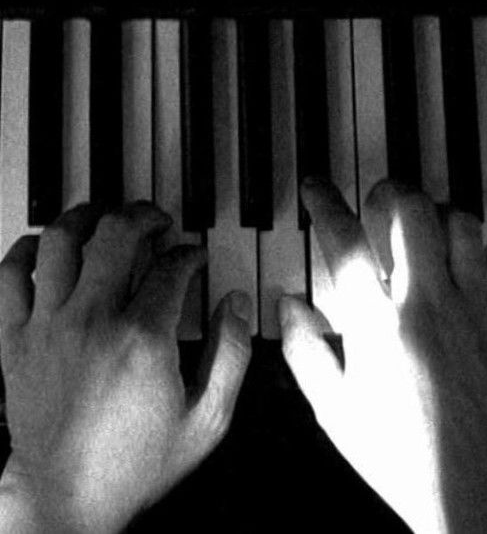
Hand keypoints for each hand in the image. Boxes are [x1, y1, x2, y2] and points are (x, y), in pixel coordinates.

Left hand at [0, 203, 250, 532]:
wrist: (67, 500)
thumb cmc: (135, 464)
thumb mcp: (207, 420)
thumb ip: (232, 355)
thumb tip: (236, 305)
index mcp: (143, 339)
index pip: (171, 268)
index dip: (188, 254)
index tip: (192, 257)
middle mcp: (92, 322)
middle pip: (115, 236)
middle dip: (141, 216)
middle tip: (155, 219)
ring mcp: (48, 327)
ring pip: (60, 242)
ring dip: (85, 218)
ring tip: (103, 215)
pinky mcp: (15, 341)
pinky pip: (10, 276)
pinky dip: (27, 251)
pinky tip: (47, 246)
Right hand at [279, 178, 486, 532]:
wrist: (475, 493)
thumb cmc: (401, 457)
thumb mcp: (334, 410)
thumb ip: (304, 350)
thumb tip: (289, 305)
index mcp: (377, 326)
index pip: (344, 241)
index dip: (323, 203)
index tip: (315, 188)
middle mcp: (427, 306)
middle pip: (411, 212)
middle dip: (387, 192)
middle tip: (374, 200)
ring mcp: (472, 311)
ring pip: (461, 226)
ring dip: (436, 214)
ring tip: (419, 225)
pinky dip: (486, 248)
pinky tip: (471, 255)